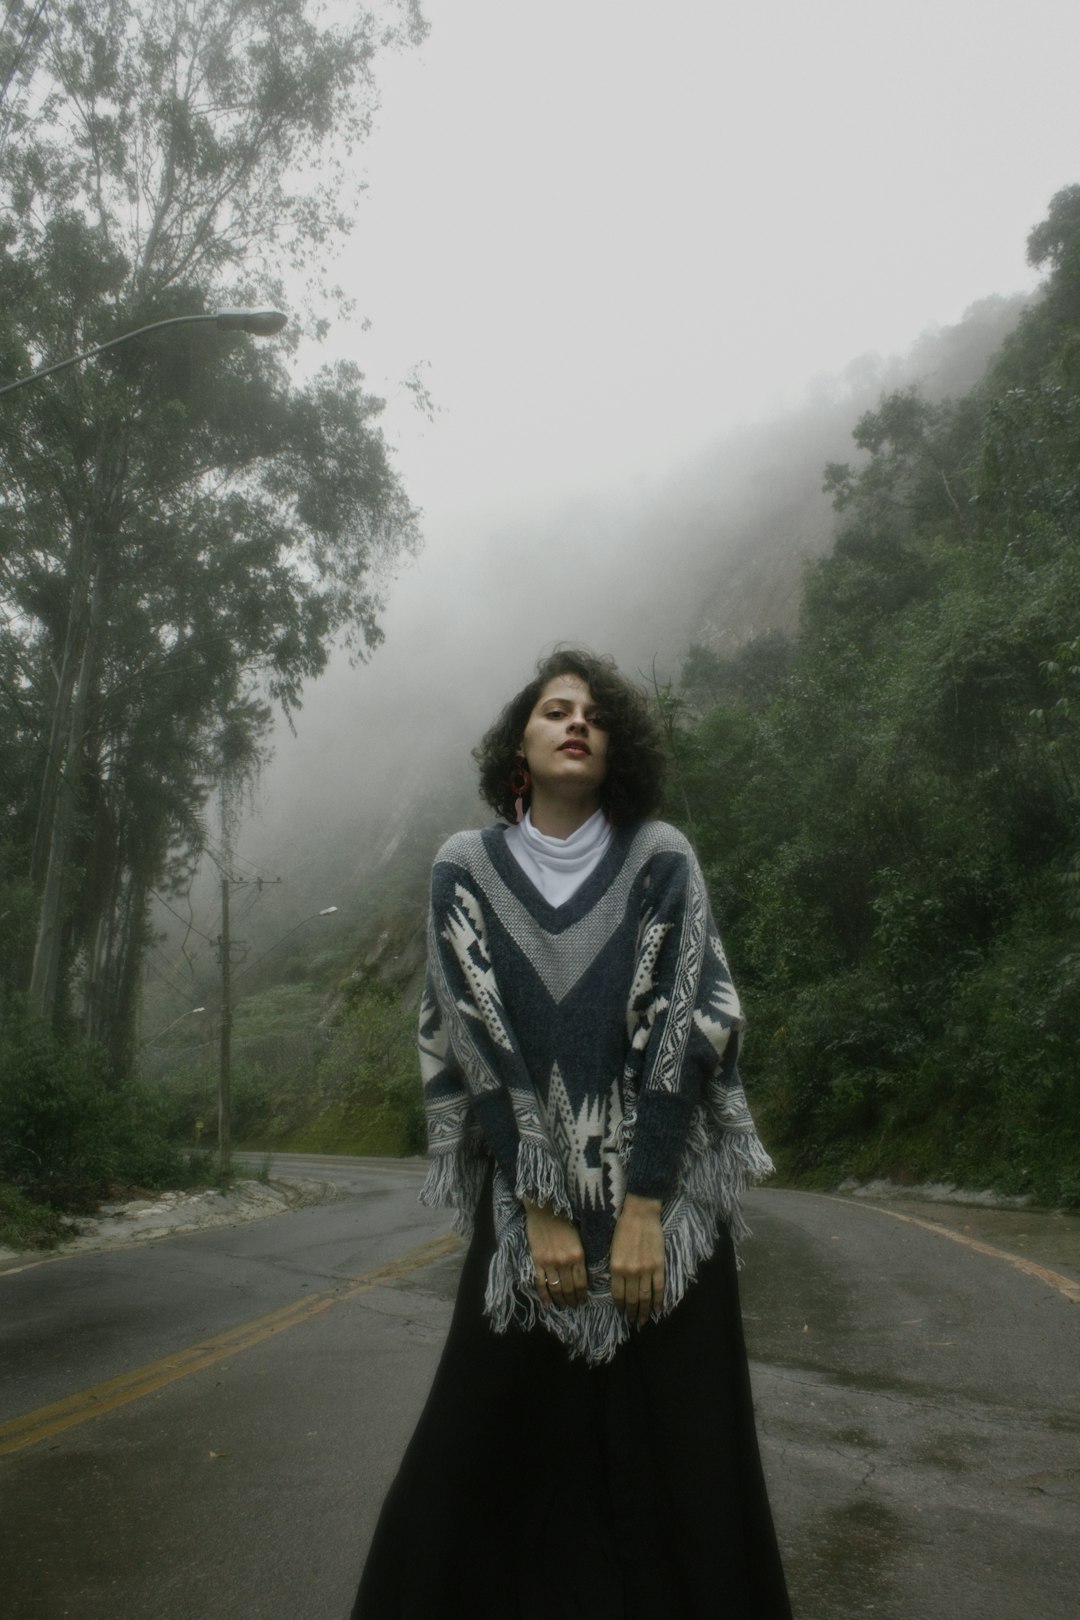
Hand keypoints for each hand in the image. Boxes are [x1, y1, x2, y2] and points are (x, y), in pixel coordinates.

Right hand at [521, 1197, 587, 1308]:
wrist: (544, 1207)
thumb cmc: (564, 1218)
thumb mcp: (579, 1236)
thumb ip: (581, 1254)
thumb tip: (585, 1271)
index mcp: (579, 1255)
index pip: (582, 1283)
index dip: (582, 1295)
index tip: (582, 1301)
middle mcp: (565, 1261)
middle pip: (569, 1288)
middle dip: (572, 1300)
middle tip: (572, 1306)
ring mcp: (550, 1262)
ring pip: (555, 1288)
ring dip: (559, 1300)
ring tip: (562, 1306)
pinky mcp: (536, 1260)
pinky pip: (540, 1283)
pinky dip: (543, 1295)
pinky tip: (547, 1303)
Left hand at [610, 1194, 663, 1326]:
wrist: (640, 1213)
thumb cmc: (623, 1227)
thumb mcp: (611, 1248)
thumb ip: (614, 1267)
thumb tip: (616, 1284)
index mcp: (616, 1267)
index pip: (617, 1295)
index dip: (620, 1306)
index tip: (621, 1312)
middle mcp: (630, 1272)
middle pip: (632, 1299)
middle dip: (632, 1313)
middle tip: (633, 1321)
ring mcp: (646, 1270)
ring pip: (645, 1297)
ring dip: (644, 1311)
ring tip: (643, 1320)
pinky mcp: (658, 1265)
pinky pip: (659, 1288)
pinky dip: (659, 1301)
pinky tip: (658, 1310)